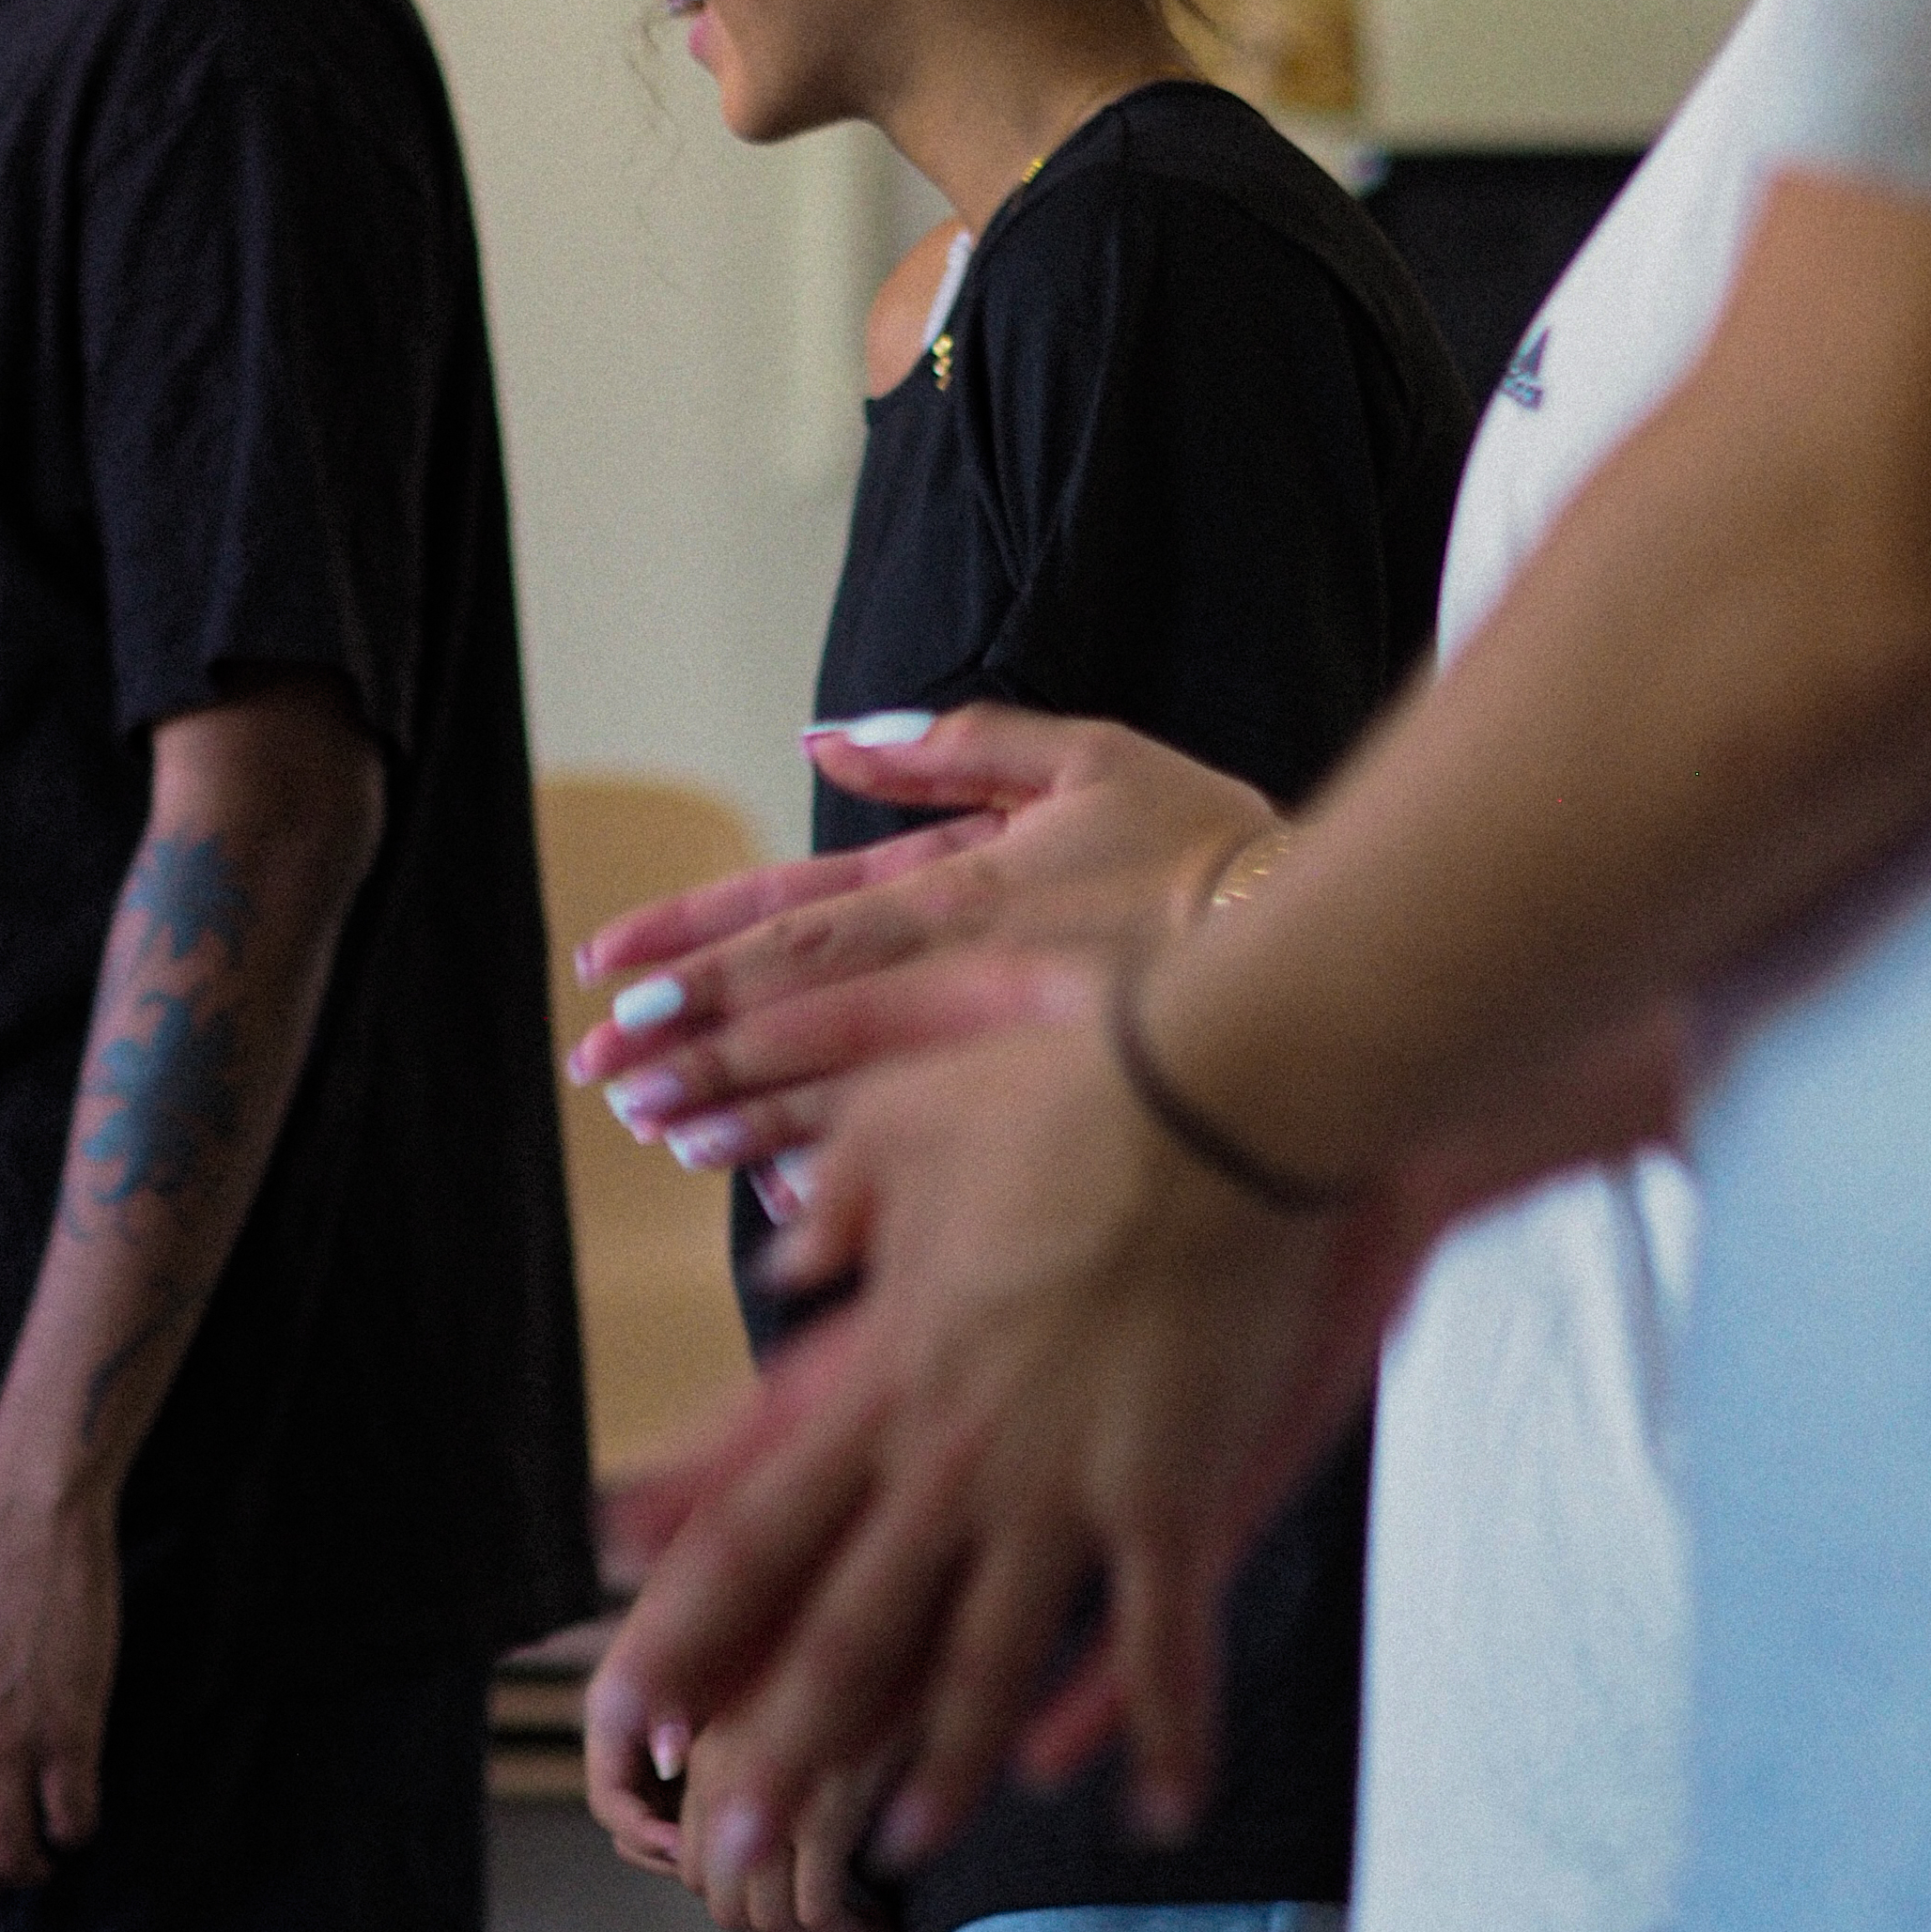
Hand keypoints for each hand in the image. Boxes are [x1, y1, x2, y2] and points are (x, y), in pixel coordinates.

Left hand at [567, 707, 1274, 1168]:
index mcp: (957, 884)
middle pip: (793, 1007)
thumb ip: (956, 748)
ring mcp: (998, 1055)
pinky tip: (781, 1195)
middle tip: (602, 1072)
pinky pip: (926, 1153)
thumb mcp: (1090, 758)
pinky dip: (847, 1172)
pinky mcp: (1039, 1117)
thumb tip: (831, 736)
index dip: (697, 949)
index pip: (794, 914)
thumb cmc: (1215, 849)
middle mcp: (961, 971)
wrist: (1327, 952)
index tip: (614, 976)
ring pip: (840, 1086)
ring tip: (662, 1130)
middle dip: (690, 1040)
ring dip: (742, 1108)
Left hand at [588, 989, 1417, 1888]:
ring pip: (984, 1661)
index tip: (628, 1697)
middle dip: (780, 1750)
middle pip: (847, 1627)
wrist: (1220, 1097)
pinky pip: (1158, 1648)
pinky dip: (1154, 1739)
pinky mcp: (1176, 1494)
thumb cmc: (1068, 1091)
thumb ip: (833, 1206)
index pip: (757, 1521)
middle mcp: (955, 1447)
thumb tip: (782, 1267)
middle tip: (724, 1854)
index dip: (686, 1623)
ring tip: (901, 1845)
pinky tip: (1151, 1817)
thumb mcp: (907, 1123)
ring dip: (943, 1767)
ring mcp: (1066, 1480)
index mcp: (886, 1368)